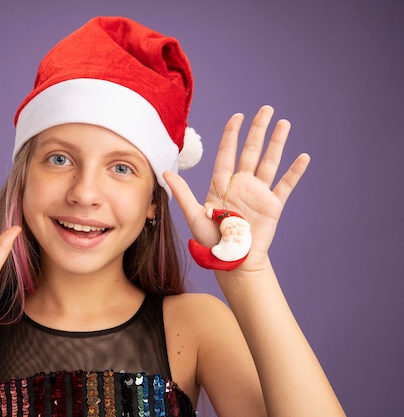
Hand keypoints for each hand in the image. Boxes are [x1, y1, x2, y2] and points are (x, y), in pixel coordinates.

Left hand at [164, 105, 309, 269]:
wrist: (233, 260)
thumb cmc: (211, 241)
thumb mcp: (194, 215)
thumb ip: (183, 193)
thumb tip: (165, 173)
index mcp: (222, 184)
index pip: (227, 152)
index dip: (232, 134)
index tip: (237, 116)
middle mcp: (242, 184)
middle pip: (251, 151)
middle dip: (258, 130)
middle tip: (266, 109)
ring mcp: (259, 193)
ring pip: (270, 162)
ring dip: (277, 143)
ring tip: (284, 123)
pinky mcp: (273, 205)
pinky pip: (285, 185)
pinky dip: (294, 172)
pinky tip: (303, 157)